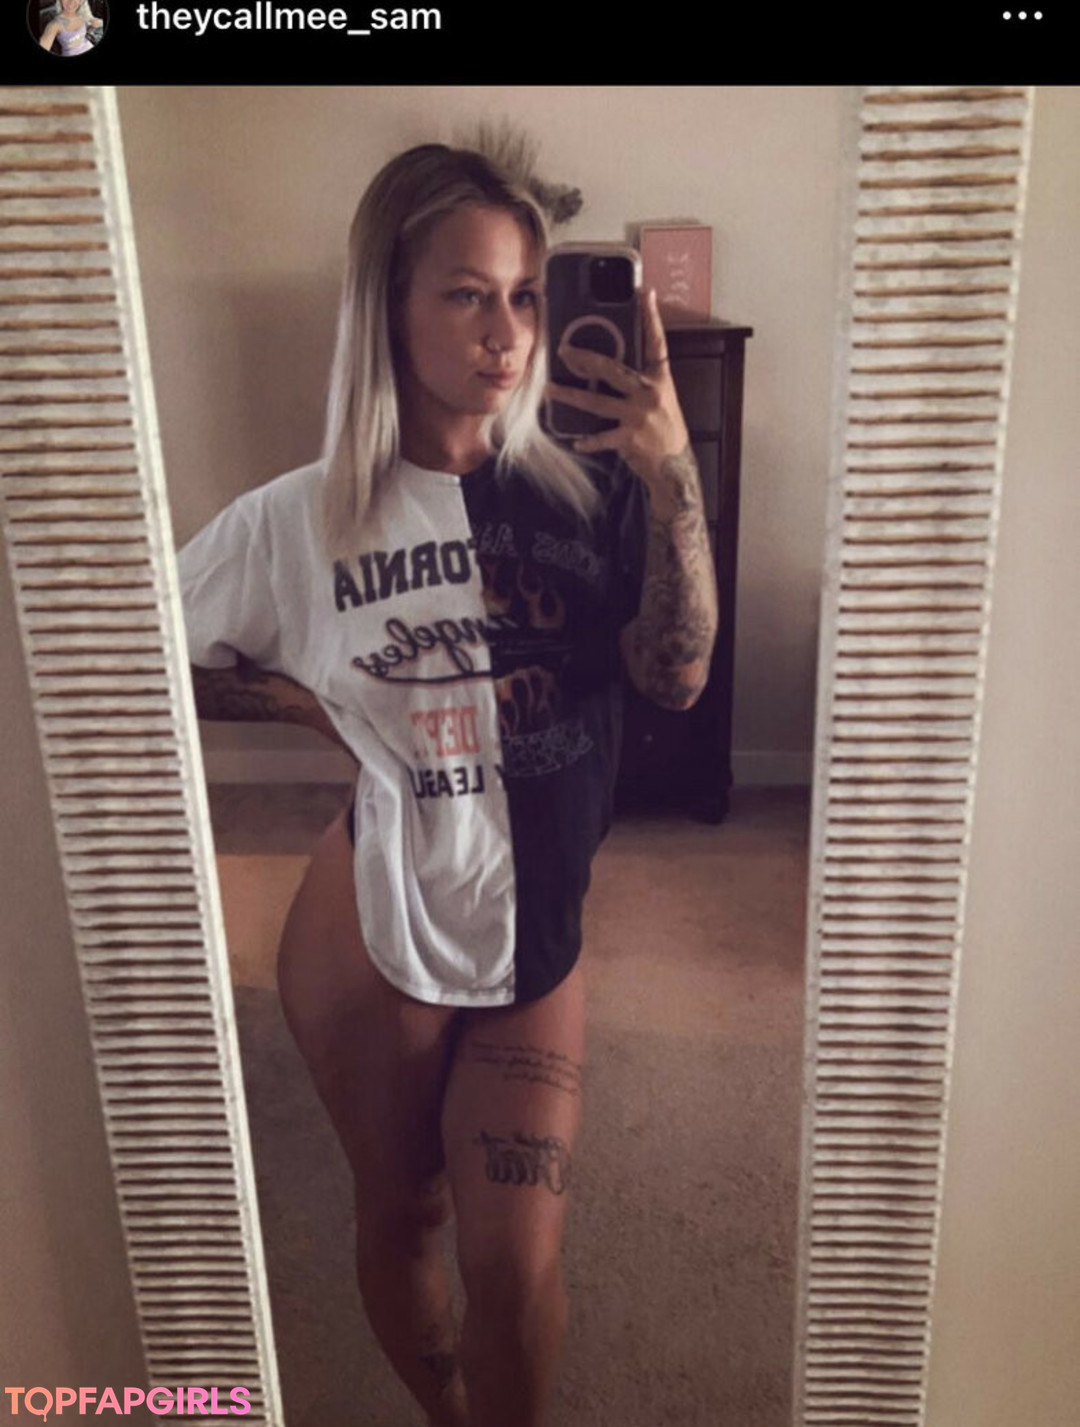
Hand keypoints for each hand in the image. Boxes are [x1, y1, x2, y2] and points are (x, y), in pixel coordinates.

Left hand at [545, 287, 689, 492]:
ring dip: (569, 396)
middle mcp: (649, 393)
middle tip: (563, 351)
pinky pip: (600, 438)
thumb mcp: (661, 398)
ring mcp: (638, 416)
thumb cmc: (664, 428)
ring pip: (596, 403)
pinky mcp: (629, 438)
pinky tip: (575, 441)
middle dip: (584, 359)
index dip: (650, 316)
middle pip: (612, 369)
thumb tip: (608, 369)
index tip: (643, 292)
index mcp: (659, 379)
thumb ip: (640, 382)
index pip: (656, 342)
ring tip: (549, 390)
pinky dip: (587, 441)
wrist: (675, 463)